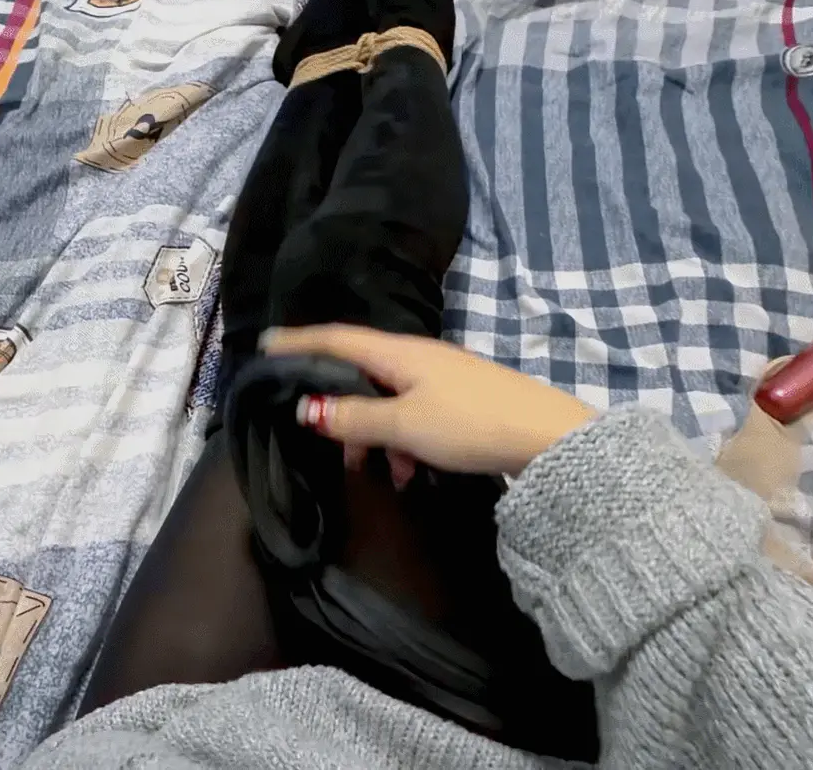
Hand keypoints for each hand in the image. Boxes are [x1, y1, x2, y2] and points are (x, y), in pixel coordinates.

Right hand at [262, 324, 595, 475]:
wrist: (546, 438)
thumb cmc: (468, 423)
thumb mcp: (403, 425)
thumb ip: (353, 418)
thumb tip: (307, 407)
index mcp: (398, 353)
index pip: (335, 338)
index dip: (298, 341)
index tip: (265, 345)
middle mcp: (417, 357)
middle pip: (360, 372)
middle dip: (338, 406)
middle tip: (323, 440)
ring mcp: (441, 378)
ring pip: (387, 399)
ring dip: (372, 433)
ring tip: (374, 470)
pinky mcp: (460, 401)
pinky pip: (413, 415)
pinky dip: (401, 440)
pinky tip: (409, 473)